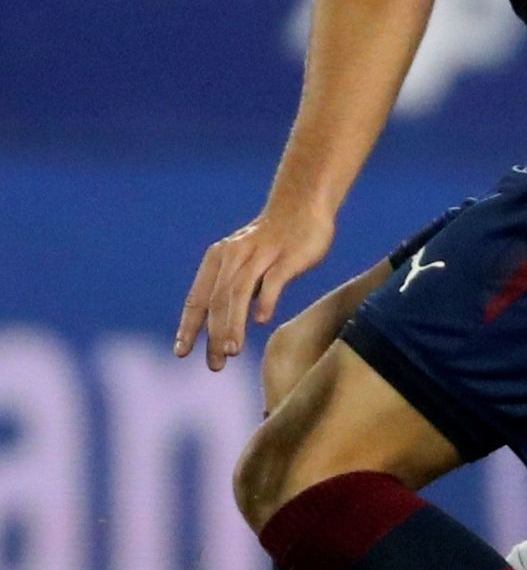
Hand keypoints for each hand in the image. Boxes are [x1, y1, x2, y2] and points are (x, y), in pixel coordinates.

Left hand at [175, 202, 335, 371]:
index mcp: (218, 258)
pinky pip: (273, 280)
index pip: (197, 298)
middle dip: (213, 334)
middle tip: (215, 365)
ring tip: (231, 351)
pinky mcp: (287, 255)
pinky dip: (265, 300)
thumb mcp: (246, 261)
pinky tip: (261, 321)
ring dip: (232, 323)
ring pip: (239, 292)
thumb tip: (224, 327)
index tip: (181, 353)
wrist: (303, 204)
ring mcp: (261, 254)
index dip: (188, 326)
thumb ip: (235, 290)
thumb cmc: (273, 240)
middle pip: (217, 300)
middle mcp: (234, 255)